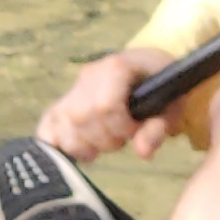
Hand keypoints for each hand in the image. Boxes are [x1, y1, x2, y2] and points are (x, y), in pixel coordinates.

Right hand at [38, 47, 179, 160]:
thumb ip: (157, 128)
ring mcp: (74, 87)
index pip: (104, 105)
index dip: (119, 127)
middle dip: (102, 139)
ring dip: (82, 144)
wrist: (149, 68)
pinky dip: (56, 141)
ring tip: (102, 145)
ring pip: (62, 123)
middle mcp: (90, 74)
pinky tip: (76, 150)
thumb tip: (142, 152)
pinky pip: (48, 122)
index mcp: (116, 68)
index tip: (134, 130)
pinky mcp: (64, 100)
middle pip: (81, 117)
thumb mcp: (171, 107)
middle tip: (120, 140)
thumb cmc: (162, 88)